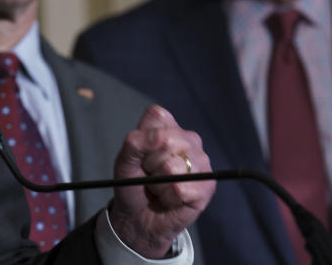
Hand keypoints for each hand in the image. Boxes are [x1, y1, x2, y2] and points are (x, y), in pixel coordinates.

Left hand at [108, 105, 214, 258]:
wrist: (138, 216)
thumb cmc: (134, 183)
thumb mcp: (125, 159)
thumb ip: (136, 142)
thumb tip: (160, 138)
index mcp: (169, 127)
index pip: (158, 116)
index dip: (144, 137)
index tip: (141, 152)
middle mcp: (189, 140)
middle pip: (166, 141)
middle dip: (151, 163)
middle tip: (151, 173)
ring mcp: (201, 162)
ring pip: (173, 167)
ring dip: (158, 183)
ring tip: (159, 186)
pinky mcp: (207, 185)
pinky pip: (181, 189)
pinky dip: (168, 198)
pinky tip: (169, 199)